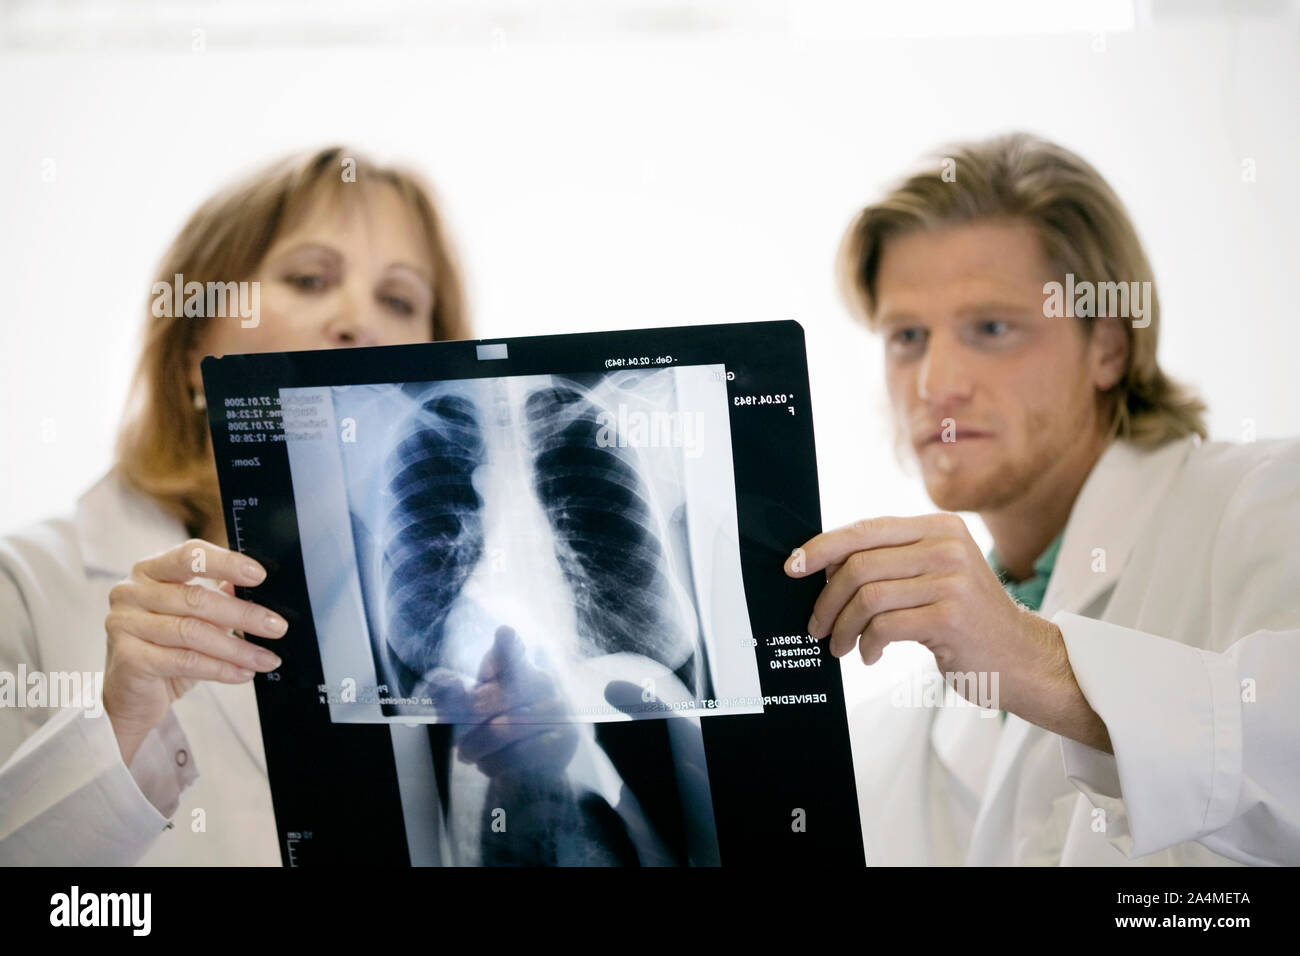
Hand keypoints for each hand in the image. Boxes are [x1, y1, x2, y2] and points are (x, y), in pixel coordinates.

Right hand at [104, 538, 286, 765]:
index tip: (260, 576)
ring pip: (192, 632)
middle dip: (243, 614)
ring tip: (267, 658)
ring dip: (237, 648)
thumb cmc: (166, 649)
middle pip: (195, 598)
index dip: (226, 563)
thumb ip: (218, 597)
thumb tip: (253, 587)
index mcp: (149, 570)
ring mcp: (124, 624)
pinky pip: (184, 661)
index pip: (189, 555)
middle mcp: (131, 592)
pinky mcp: (128, 658)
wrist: (131, 696)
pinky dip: (220, 668)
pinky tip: (243, 673)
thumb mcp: (195, 617)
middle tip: (277, 627)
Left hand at [423, 626, 579, 777]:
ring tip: (467, 754)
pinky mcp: (563, 739)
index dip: (506, 645)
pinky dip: (494, 763)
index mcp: (517, 666)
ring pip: (502, 730)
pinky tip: (488, 764)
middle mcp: (541, 681)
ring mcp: (557, 709)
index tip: (503, 633)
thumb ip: (455, 693)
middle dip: (464, 723)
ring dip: (475, 748)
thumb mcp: (472, 708)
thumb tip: (446, 682)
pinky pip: (518, 754)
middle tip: (456, 740)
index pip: (511, 652)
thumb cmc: (497, 727)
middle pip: (490, 699)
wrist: (529, 767)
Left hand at [784, 514, 1110, 750]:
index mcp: (939, 527)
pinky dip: (867, 644)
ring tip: (841, 646)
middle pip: (859, 565)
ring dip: (843, 627)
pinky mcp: (951, 618)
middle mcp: (947, 547)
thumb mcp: (935, 574)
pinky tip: (870, 655)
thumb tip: (822, 563)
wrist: (1021, 657)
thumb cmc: (966, 618)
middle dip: (826, 599)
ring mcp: (952, 581)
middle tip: (817, 626)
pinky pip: (884, 627)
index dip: (822, 547)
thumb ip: (892, 560)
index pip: (865, 529)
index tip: (793, 567)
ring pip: (867, 597)